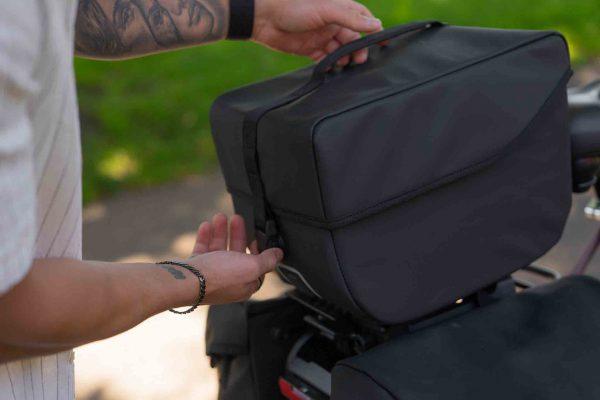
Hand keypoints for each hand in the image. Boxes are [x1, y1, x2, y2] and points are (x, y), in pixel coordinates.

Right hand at [186, 213, 281, 304]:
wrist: (184, 281)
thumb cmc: (219, 276)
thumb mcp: (251, 267)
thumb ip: (266, 260)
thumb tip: (279, 255)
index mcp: (244, 283)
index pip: (256, 266)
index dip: (258, 250)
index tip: (256, 236)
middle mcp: (228, 280)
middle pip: (236, 254)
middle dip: (238, 234)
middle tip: (237, 217)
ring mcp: (210, 274)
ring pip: (219, 250)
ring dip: (221, 231)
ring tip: (219, 216)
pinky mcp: (195, 268)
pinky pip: (202, 250)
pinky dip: (205, 237)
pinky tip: (206, 225)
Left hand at [252, 0, 382, 64]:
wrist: (264, 18)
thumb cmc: (294, 6)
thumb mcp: (326, 10)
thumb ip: (351, 18)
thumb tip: (376, 24)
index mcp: (339, 8)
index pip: (362, 19)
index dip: (373, 30)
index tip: (384, 43)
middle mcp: (332, 22)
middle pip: (353, 38)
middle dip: (358, 49)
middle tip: (359, 60)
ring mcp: (321, 36)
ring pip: (340, 50)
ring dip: (344, 59)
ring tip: (344, 65)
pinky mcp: (310, 49)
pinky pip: (325, 59)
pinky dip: (330, 65)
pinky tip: (331, 69)